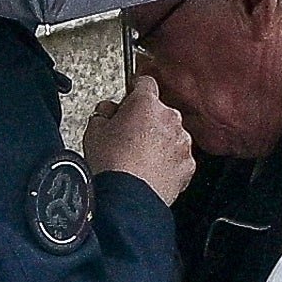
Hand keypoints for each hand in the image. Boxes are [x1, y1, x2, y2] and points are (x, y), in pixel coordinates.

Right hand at [82, 75, 195, 204]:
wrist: (127, 199)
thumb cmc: (111, 165)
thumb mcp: (93, 131)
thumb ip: (102, 113)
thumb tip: (106, 111)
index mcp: (146, 104)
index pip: (145, 82)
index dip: (135, 91)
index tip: (130, 98)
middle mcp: (170, 119)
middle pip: (159, 111)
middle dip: (145, 120)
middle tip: (126, 136)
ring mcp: (182, 142)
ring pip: (171, 134)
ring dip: (158, 141)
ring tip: (137, 158)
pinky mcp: (188, 165)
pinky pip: (177, 157)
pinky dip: (168, 162)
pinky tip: (150, 171)